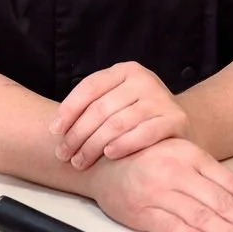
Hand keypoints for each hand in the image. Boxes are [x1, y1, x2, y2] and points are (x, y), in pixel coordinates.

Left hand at [51, 62, 191, 168]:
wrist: (178, 125)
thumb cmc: (137, 116)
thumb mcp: (116, 101)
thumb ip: (92, 107)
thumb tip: (56, 129)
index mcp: (125, 70)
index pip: (90, 87)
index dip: (69, 109)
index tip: (54, 131)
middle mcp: (144, 79)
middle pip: (101, 108)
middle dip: (78, 134)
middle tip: (63, 154)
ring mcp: (161, 98)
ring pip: (118, 123)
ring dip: (94, 145)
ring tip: (80, 161)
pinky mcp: (175, 119)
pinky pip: (144, 133)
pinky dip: (124, 144)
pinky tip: (109, 155)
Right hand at [88, 138, 232, 231]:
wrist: (100, 162)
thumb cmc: (145, 160)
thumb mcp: (179, 156)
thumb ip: (207, 178)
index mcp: (191, 154)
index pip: (232, 184)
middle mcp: (176, 170)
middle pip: (221, 201)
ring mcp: (158, 191)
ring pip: (201, 215)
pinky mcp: (141, 211)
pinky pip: (171, 227)